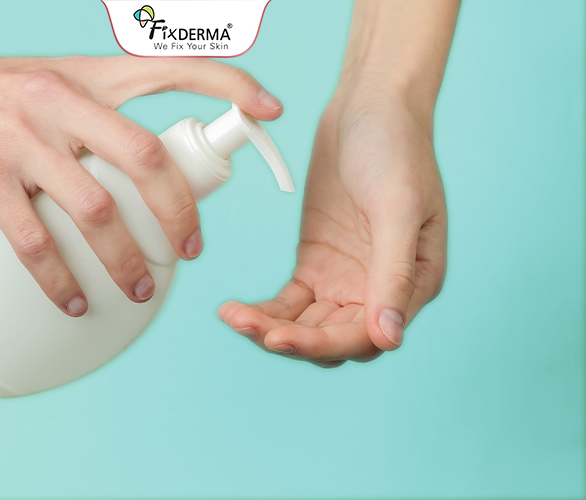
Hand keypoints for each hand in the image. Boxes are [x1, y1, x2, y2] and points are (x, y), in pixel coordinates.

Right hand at [0, 44, 281, 315]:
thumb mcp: (48, 82)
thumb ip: (94, 114)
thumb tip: (137, 169)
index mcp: (86, 76)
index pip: (170, 67)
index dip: (226, 84)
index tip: (266, 109)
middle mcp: (61, 104)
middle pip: (147, 159)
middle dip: (180, 212)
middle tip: (191, 249)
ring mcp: (23, 141)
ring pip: (98, 210)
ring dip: (128, 259)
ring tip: (142, 288)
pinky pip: (34, 240)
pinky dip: (60, 279)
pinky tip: (74, 302)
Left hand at [218, 88, 446, 366]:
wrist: (370, 105)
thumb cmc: (397, 147)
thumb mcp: (398, 207)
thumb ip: (394, 273)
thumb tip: (390, 338)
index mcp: (414, 283)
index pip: (366, 337)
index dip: (322, 344)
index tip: (278, 338)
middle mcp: (381, 290)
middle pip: (333, 339)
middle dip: (290, 340)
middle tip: (246, 324)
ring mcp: (346, 280)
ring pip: (308, 327)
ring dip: (272, 329)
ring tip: (233, 316)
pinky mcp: (317, 264)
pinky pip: (290, 303)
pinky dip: (267, 311)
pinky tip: (238, 310)